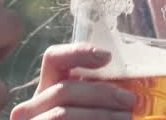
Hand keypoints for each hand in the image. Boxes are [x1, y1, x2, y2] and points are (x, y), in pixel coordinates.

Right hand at [9, 43, 138, 119]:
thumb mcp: (89, 112)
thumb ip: (100, 103)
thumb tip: (133, 96)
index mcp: (48, 93)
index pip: (54, 59)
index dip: (78, 52)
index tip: (107, 57)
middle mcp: (31, 108)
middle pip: (64, 89)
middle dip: (102, 94)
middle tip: (131, 103)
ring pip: (62, 114)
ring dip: (100, 116)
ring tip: (127, 119)